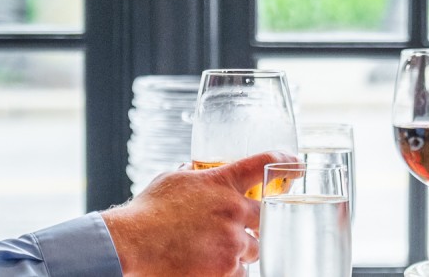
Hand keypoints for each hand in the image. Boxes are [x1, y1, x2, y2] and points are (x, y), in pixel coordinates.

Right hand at [102, 150, 295, 276]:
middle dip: (252, 224)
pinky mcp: (227, 269)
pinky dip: (228, 269)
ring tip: (211, 249)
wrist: (132, 245)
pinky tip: (207, 265)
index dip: (285, 162)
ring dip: (238, 249)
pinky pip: (241, 271)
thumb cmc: (147, 212)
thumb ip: (194, 174)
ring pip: (254, 247)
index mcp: (222, 182)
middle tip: (233, 228)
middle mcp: (233, 210)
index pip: (264, 164)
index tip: (296, 165)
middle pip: (265, 216)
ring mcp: (232, 241)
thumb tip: (200, 169)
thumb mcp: (172, 180)